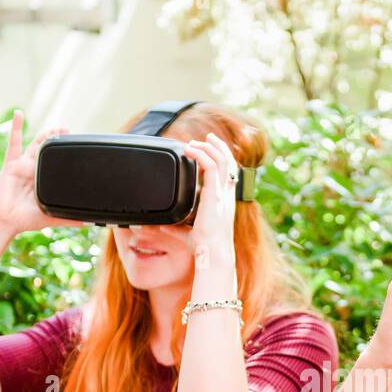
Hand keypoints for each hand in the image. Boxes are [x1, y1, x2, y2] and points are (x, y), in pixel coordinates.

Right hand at [0, 110, 82, 235]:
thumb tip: (87, 224)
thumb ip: (67, 218)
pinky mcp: (11, 163)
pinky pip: (14, 142)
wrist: (5, 221)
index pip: (56, 165)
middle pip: (47, 152)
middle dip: (57, 141)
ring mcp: (22, 166)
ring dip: (45, 135)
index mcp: (42, 181)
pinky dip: (16, 127)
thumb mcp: (51, 218)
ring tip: (57, 127)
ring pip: (35, 146)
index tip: (76, 147)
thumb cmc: (24, 220)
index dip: (64, 156)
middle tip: (69, 131)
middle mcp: (33, 172)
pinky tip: (19, 113)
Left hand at [183, 133, 239, 284]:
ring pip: (222, 159)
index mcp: (223, 202)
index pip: (228, 174)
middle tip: (207, 137)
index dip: (222, 159)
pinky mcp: (215, 193)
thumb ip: (176, 228)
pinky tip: (190, 151)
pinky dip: (201, 154)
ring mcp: (222, 193)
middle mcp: (226, 195)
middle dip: (219, 146)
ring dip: (208, 147)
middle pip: (229, 162)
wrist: (211, 253)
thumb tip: (162, 225)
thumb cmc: (203, 248)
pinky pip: (212, 166)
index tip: (210, 150)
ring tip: (194, 143)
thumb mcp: (187, 234)